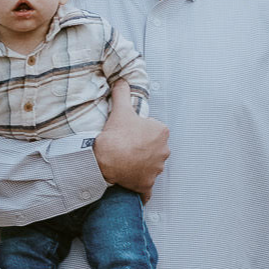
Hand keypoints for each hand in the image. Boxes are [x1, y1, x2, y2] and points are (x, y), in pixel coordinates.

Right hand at [95, 82, 168, 200]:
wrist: (105, 160)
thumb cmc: (116, 135)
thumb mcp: (120, 109)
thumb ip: (123, 92)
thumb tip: (122, 80)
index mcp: (162, 132)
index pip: (154, 130)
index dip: (141, 131)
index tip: (130, 133)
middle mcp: (164, 151)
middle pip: (154, 148)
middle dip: (143, 148)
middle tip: (126, 147)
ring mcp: (156, 169)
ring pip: (151, 166)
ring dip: (142, 165)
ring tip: (125, 162)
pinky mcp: (147, 184)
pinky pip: (147, 189)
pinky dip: (143, 189)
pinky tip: (136, 187)